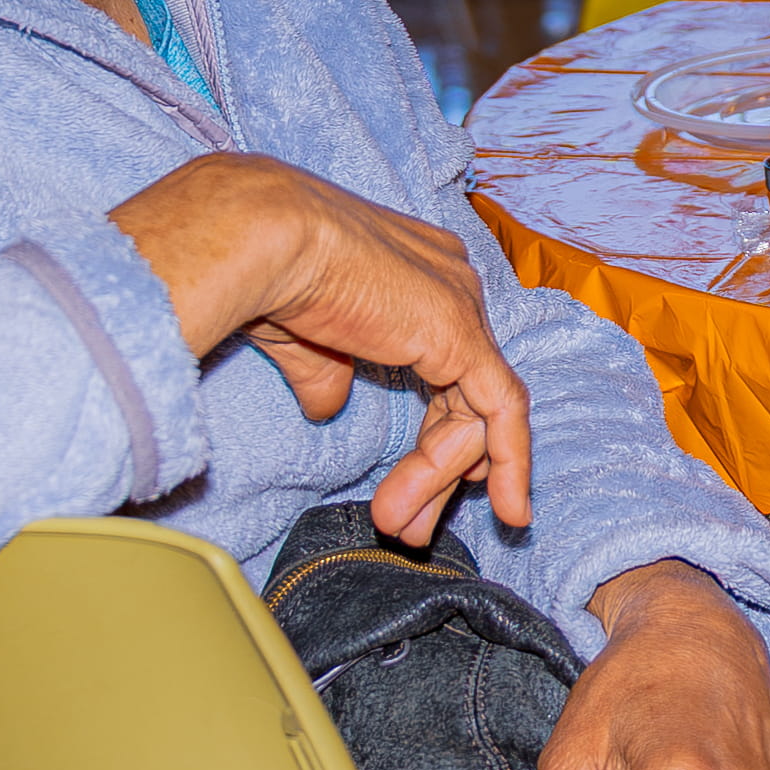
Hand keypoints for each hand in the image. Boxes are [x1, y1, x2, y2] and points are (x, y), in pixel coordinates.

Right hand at [109, 154, 536, 539]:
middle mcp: (450, 281)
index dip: (436, 429)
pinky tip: (510, 510)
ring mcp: (460, 304)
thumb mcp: (302, 336)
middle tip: (412, 527)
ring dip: (441, 478)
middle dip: (440, 467)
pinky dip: (510, 462)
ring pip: (478, 410)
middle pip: (466, 392)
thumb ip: (326, 370)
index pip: (446, 364)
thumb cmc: (263, 273)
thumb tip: (327, 407)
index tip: (413, 486)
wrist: (259, 241)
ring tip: (404, 529)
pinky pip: (501, 408)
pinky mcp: (461, 334)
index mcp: (416, 272)